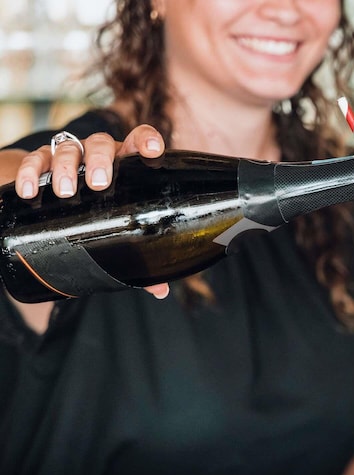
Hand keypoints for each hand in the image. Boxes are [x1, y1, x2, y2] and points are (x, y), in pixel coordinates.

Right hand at [15, 125, 169, 298]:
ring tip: (64, 192)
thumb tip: (160, 290)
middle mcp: (99, 153)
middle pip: (101, 143)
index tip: (152, 151)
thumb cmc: (100, 212)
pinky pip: (34, 159)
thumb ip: (140, 256)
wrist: (54, 198)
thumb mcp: (119, 229)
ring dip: (64, 168)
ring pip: (67, 148)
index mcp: (126, 163)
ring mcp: (69, 155)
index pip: (139, 141)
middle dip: (100, 161)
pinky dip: (30, 173)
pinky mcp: (40, 160)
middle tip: (98, 184)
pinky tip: (30, 191)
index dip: (146, 140)